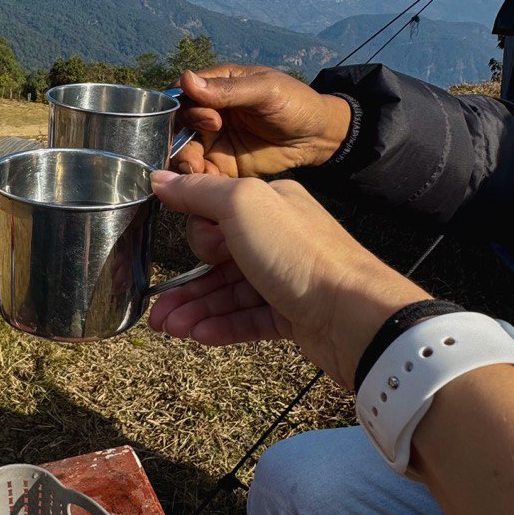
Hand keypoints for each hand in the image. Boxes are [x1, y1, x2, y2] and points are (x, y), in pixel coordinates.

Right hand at [148, 171, 425, 390]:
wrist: (354, 316)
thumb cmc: (299, 253)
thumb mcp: (241, 205)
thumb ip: (199, 192)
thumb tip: (160, 178)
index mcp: (270, 202)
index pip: (217, 212)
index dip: (198, 233)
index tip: (192, 250)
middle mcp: (278, 237)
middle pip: (219, 258)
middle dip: (187, 284)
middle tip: (159, 307)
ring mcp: (286, 277)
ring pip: (230, 292)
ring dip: (196, 309)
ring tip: (168, 329)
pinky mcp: (294, 314)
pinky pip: (248, 318)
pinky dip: (221, 326)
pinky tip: (197, 336)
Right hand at [172, 65, 351, 177]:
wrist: (318, 137)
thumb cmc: (295, 103)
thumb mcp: (264, 91)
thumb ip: (227, 90)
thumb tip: (186, 80)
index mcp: (216, 86)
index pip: (182, 94)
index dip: (185, 107)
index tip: (209, 119)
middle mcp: (208, 112)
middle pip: (177, 125)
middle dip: (180, 138)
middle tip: (198, 151)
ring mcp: (213, 139)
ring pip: (184, 150)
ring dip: (184, 161)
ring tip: (196, 171)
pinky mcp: (221, 164)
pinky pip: (200, 173)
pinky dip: (197, 180)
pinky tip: (206, 184)